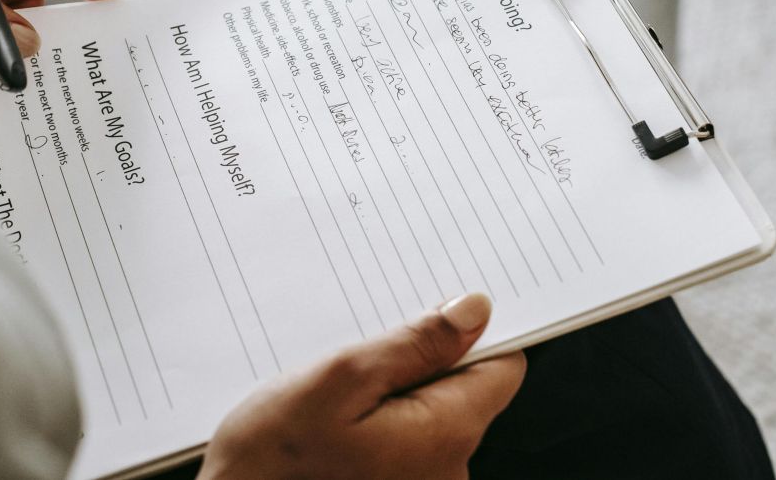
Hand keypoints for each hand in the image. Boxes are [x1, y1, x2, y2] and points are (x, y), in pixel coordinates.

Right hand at [199, 294, 525, 479]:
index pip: (502, 367)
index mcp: (445, 434)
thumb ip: (415, 343)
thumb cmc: (273, 462)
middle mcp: (449, 471)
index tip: (427, 319)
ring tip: (337, 398)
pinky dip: (379, 424)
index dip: (470, 335)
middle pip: (464, 391)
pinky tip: (335, 425)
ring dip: (392, 395)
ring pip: (431, 415)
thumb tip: (474, 311)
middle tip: (358, 360)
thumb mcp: (339, 379)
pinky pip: (407, 442)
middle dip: (419, 365)